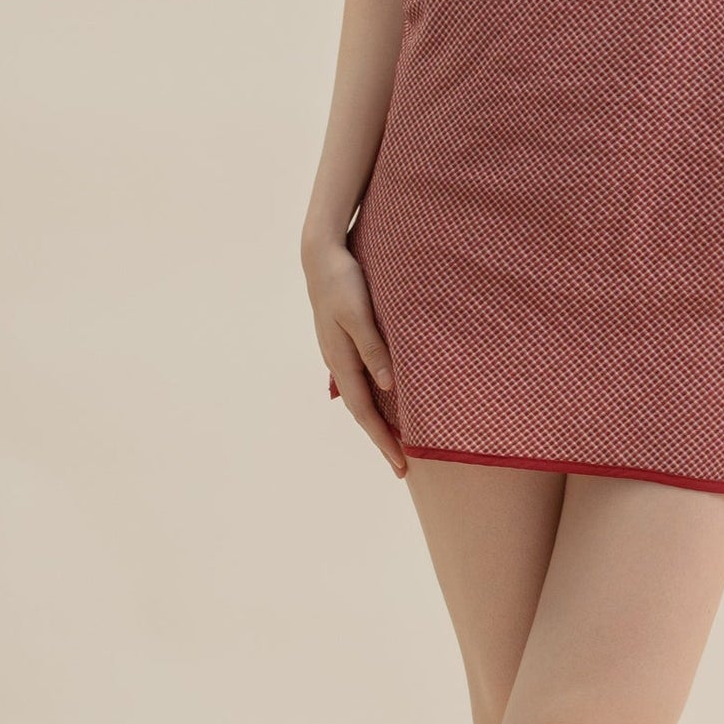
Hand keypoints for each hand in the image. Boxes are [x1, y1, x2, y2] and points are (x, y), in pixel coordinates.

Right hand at [305, 237, 407, 478]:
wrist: (321, 256)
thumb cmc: (343, 281)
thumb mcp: (359, 313)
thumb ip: (374, 347)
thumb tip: (389, 386)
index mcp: (342, 360)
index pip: (365, 412)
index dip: (383, 440)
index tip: (401, 465)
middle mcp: (338, 363)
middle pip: (362, 412)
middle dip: (381, 440)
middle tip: (402, 467)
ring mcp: (339, 354)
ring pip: (360, 397)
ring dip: (377, 423)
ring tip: (395, 443)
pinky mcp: (343, 343)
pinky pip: (360, 381)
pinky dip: (374, 400)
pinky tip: (385, 402)